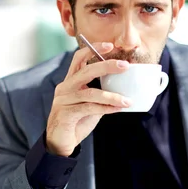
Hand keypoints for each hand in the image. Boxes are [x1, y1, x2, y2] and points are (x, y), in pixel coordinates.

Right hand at [46, 42, 130, 156]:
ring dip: (112, 96)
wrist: (60, 143)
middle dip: (106, 66)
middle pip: (86, 70)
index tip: (109, 45)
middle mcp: (65, 88)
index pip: (78, 59)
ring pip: (90, 93)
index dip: (92, 49)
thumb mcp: (89, 104)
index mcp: (69, 82)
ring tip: (127, 100)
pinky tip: (117, 109)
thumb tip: (123, 87)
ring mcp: (64, 101)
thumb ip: (100, 94)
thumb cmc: (76, 122)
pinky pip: (89, 108)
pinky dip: (106, 108)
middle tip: (124, 65)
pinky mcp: (66, 114)